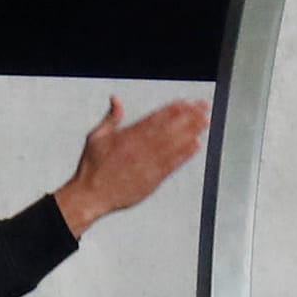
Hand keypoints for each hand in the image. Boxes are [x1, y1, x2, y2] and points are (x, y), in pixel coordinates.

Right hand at [52, 98, 210, 238]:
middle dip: (189, 116)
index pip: (157, 118)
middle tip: (202, 108)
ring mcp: (148, 164)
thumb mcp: (96, 137)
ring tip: (204, 122)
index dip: (174, 109)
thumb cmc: (92, 169)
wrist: (91, 196)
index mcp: (128, 136)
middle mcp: (140, 149)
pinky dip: (185, 155)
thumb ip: (111, 118)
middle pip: (170, 128)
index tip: (186, 102)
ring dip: (192, 132)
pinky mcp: (152, 179)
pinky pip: (172, 165)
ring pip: (175, 145)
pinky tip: (195, 146)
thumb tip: (116, 101)